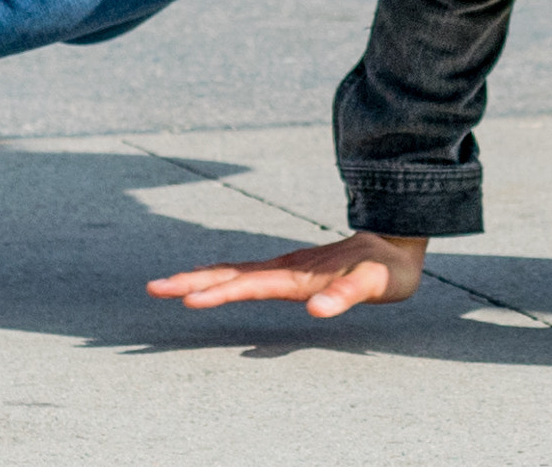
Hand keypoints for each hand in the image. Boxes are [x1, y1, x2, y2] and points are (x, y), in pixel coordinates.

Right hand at [148, 232, 427, 318]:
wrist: (396, 241)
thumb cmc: (386, 269)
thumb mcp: (373, 284)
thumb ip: (345, 295)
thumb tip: (317, 310)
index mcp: (297, 275)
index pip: (249, 285)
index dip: (219, 292)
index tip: (187, 299)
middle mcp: (285, 269)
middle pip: (230, 274)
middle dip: (191, 282)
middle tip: (154, 288)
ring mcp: (285, 268)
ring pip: (233, 272)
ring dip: (200, 279)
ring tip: (167, 285)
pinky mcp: (290, 272)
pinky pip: (246, 275)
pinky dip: (220, 279)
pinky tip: (208, 283)